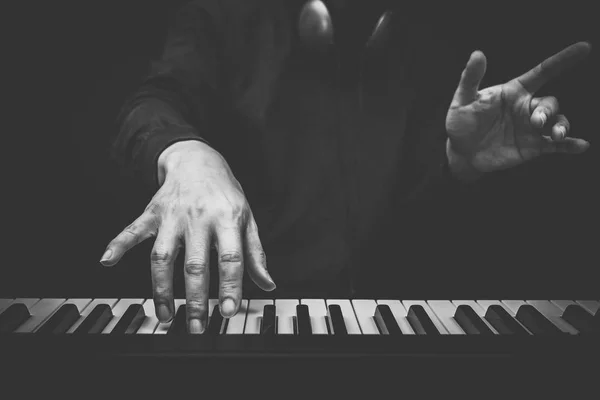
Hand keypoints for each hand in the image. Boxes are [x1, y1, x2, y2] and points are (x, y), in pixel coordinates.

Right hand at [100, 140, 275, 332]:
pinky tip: (107, 260)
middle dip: (195, 299)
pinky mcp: (152, 213)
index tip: (228, 311)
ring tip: (165, 315)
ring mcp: (173, 216)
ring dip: (162, 288)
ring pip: (163, 256)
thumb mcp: (247, 218)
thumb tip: (267, 283)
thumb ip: (255, 253)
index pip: (231, 257)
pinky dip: (118, 244)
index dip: (230, 286)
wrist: (197, 159)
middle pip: (195, 264)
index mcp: (227, 218)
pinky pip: (133, 230)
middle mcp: (199, 218)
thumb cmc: (225, 193)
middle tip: (197, 327)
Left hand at [445, 42, 590, 177]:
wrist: (461, 152)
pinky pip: (555, 146)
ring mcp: (531, 128)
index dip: (562, 60)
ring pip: (557, 121)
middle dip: (547, 111)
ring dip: (561, 126)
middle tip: (535, 122)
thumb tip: (477, 54)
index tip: (583, 48)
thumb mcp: (463, 99)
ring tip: (556, 135)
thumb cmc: (461, 122)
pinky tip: (581, 146)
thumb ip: (471, 78)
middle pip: (549, 103)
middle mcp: (526, 108)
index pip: (542, 72)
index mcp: (514, 92)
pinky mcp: (532, 147)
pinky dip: (569, 145)